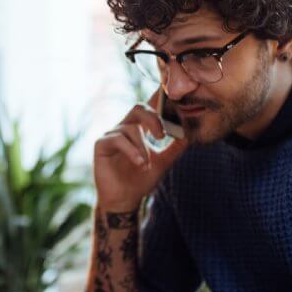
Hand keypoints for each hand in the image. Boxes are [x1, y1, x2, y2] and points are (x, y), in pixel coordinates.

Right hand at [94, 89, 187, 211]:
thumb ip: (175, 148)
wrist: (125, 200)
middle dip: (153, 119)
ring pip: (131, 128)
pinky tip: (140, 163)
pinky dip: (132, 151)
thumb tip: (190, 134)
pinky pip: (118, 139)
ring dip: (142, 147)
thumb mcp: (163, 162)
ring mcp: (112, 135)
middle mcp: (125, 128)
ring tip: (147, 165)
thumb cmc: (141, 180)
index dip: (158, 97)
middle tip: (163, 136)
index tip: (170, 91)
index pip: (149, 107)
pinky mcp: (101, 144)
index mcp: (139, 128)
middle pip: (139, 108)